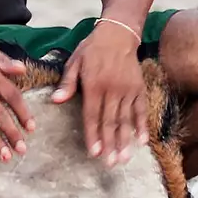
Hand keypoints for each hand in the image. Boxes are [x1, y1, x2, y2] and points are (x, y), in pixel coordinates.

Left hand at [53, 20, 147, 165]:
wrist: (118, 33)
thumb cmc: (92, 49)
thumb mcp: (75, 62)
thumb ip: (67, 83)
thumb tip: (55, 101)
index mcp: (94, 84)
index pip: (92, 114)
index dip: (93, 135)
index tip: (94, 153)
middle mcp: (112, 89)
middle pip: (110, 121)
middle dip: (110, 144)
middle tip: (110, 164)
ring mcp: (127, 89)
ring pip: (126, 119)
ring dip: (125, 140)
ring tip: (124, 159)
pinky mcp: (139, 88)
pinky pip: (141, 109)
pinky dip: (142, 125)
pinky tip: (142, 142)